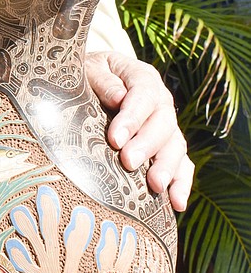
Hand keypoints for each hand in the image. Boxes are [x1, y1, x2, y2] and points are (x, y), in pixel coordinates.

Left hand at [85, 50, 192, 211]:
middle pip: (163, 124)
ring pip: (176, 146)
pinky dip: (182, 184)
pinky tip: (176, 203)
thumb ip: (103, 81)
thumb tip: (119, 99)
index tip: (115, 139)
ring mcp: (167, 126)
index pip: (143, 96)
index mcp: (142, 78)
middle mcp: (160, 102)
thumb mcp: (90, 69)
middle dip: (147, 145)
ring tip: (155, 186)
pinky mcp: (168, 148)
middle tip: (129, 162)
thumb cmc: (89, 75)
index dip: (132, 118)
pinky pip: (182, 165)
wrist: (95, 80)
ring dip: (167, 167)